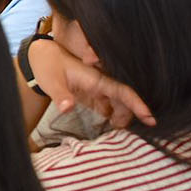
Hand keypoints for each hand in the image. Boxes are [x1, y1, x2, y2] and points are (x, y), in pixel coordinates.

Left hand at [26, 38, 154, 127]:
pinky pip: (108, 107)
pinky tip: (111, 127)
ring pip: (117, 105)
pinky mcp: (91, 95)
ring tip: (117, 133)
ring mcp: (97, 89)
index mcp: (96, 79)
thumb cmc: (47, 65)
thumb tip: (67, 108)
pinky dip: (112, 117)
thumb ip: (60, 95)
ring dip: (121, 118)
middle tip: (126, 134)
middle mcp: (101, 84)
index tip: (151, 119)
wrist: (40, 57)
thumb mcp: (52, 81)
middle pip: (124, 101)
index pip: (123, 91)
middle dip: (130, 116)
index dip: (138, 105)